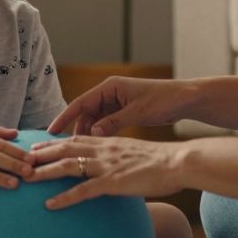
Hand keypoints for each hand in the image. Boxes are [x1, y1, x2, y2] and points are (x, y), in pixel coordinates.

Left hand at [26, 135, 184, 208]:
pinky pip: (82, 190)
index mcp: (109, 142)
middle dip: (41, 154)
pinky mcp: (112, 182)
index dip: (54, 142)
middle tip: (21, 160)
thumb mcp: (137, 155)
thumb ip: (121, 159)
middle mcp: (103, 150)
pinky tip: (50, 204)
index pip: (76, 139)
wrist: (179, 162)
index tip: (37, 146)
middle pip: (64, 149)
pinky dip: (64, 198)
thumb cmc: (163, 162)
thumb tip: (115, 168)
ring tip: (26, 179)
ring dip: (44, 172)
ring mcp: (106, 165)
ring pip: (67, 166)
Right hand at [47, 76, 197, 135]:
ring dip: (87, 133)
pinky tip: (95, 147)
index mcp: (111, 86)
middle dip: (74, 128)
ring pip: (94, 119)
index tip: (50, 131)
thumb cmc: (164, 100)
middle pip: (85, 112)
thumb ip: (114, 122)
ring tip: (76, 151)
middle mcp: (111, 92)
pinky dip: (99, 134)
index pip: (80, 102)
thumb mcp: (138, 112)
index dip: (64, 117)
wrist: (186, 100)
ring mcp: (117, 102)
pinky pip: (105, 124)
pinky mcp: (124, 112)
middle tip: (62, 148)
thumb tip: (93, 134)